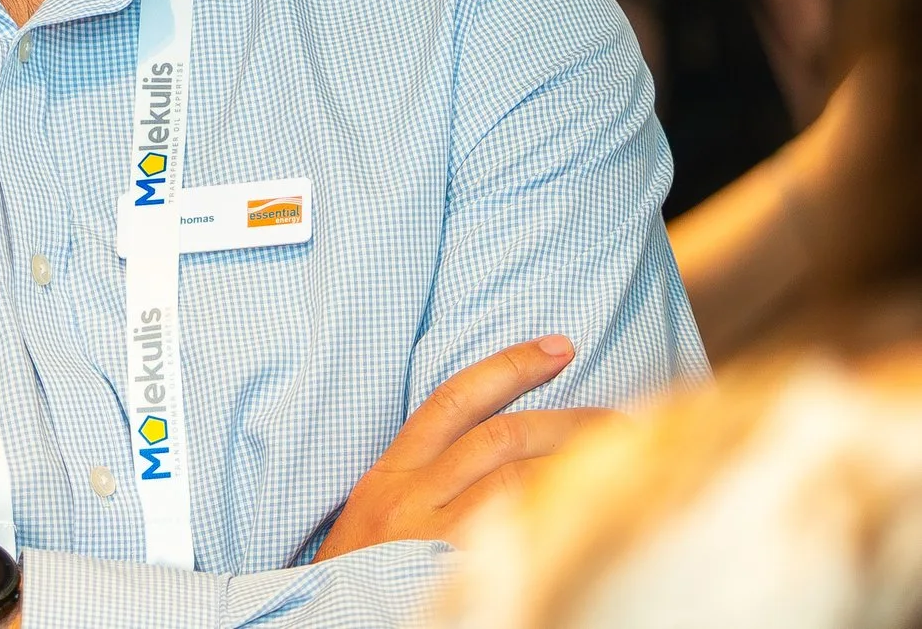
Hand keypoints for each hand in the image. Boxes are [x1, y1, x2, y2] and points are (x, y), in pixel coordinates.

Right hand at [316, 336, 612, 559]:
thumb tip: (503, 453)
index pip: (455, 400)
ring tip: (621, 461)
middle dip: (569, 421)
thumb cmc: (360, 576)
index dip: (509, 366)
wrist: (328, 623)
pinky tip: (595, 509)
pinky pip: (519, 530)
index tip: (558, 347)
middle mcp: (411, 496)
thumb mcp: (377, 516)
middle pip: (501, 436)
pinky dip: (559, 511)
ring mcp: (435, 535)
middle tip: (621, 421)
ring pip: (516, 476)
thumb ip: (426, 481)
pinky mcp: (457, 571)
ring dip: (577, 463)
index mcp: (391, 475)